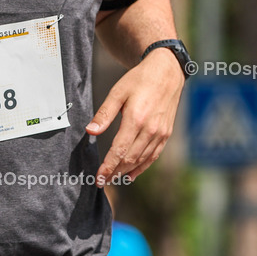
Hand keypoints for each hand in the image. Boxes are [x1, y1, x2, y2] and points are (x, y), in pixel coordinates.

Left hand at [86, 48, 183, 185]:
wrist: (166, 73)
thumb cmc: (139, 80)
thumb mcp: (117, 92)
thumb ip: (104, 113)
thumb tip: (90, 131)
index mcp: (136, 119)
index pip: (119, 150)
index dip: (108, 166)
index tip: (99, 178)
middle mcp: (150, 129)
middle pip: (130, 158)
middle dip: (115, 172)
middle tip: (102, 182)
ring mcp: (160, 133)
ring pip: (142, 159)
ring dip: (127, 171)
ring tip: (114, 179)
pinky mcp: (166, 134)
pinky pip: (153, 155)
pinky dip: (142, 167)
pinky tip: (132, 174)